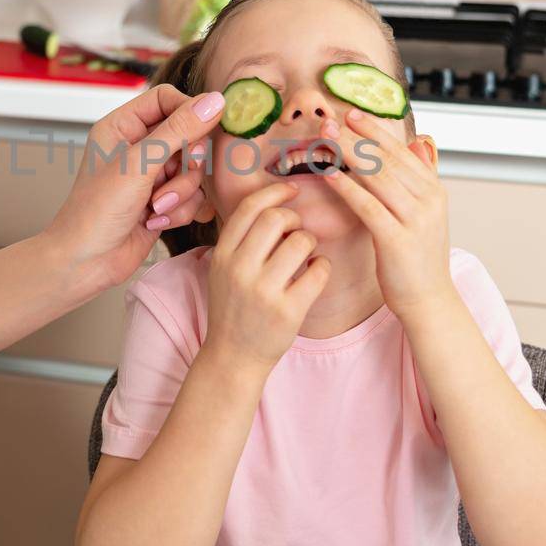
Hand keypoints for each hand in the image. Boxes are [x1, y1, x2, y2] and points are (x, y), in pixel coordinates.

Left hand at [44, 84, 224, 288]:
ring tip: (156, 208)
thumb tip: (215, 101)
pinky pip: (192, 196)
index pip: (167, 99)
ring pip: (193, 170)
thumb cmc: (95, 212)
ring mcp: (151, 175)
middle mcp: (138, 147)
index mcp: (122, 126)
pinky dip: (181, 210)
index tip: (206, 130)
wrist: (86, 263)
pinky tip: (156, 222)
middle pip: (188, 136)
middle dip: (186, 163)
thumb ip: (178, 131)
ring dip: (181, 192)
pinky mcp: (163, 201)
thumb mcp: (138, 165)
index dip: (189, 112)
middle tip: (176, 177)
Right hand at [203, 181, 330, 374]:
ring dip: (310, 243)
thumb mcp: (222, 270)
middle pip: (276, 218)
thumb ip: (241, 239)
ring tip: (306, 257)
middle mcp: (239, 269)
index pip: (250, 208)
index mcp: (222, 254)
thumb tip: (274, 204)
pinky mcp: (288, 311)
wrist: (233, 357)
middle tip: (297, 231)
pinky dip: (322, 267)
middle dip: (294, 218)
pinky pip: (319, 271)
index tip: (291, 188)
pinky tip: (315, 274)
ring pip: (301, 241)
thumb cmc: (233, 307)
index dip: (275, 192)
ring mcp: (263, 291)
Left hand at [321, 110, 452, 317]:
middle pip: (387, 159)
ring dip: (348, 154)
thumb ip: (420, 177)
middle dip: (356, 136)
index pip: (401, 151)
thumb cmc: (418, 259)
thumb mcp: (425, 213)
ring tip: (325, 138)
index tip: (351, 114)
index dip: (375, 131)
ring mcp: (415, 220)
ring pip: (377, 176)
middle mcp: (429, 201)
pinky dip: (347, 186)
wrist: (429, 301)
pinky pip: (367, 206)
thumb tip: (419, 142)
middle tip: (330, 119)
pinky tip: (328, 173)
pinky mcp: (397, 240)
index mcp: (434, 191)